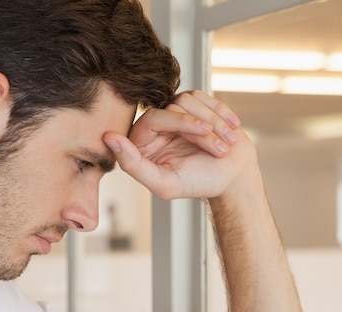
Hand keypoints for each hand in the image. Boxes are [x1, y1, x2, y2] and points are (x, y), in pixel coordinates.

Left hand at [103, 90, 256, 200]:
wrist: (232, 177)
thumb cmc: (199, 184)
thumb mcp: (165, 184)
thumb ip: (133, 166)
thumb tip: (110, 139)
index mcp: (141, 144)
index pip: (151, 119)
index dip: (179, 122)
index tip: (203, 130)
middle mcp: (155, 126)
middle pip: (172, 108)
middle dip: (200, 130)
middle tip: (220, 149)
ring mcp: (174, 113)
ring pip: (188, 101)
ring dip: (213, 124)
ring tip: (225, 146)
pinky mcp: (192, 105)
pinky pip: (202, 97)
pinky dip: (220, 113)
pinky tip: (230, 131)